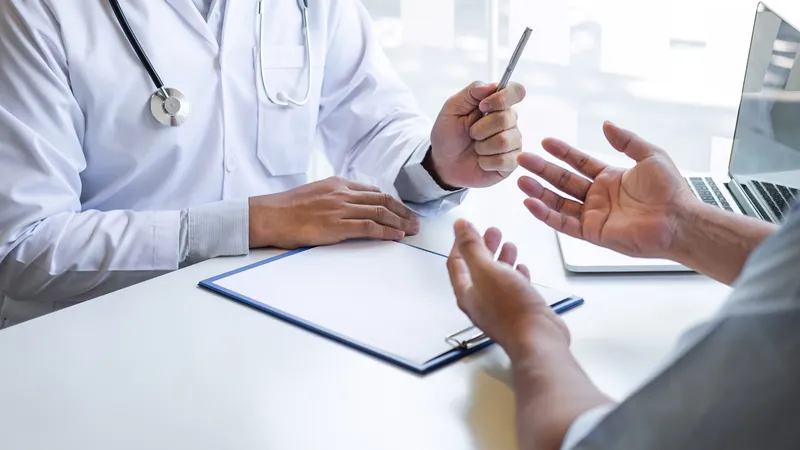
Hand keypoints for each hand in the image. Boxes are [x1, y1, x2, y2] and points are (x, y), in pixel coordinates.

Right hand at [248, 177, 418, 248]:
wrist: (269, 215)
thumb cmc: (287, 208)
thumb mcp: (315, 193)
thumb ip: (334, 197)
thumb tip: (349, 206)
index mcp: (337, 183)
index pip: (373, 191)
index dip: (392, 202)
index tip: (402, 210)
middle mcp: (342, 193)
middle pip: (382, 200)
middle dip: (402, 211)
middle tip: (415, 221)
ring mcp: (340, 208)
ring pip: (379, 213)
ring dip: (399, 222)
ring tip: (412, 230)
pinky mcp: (336, 225)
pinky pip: (368, 227)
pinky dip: (386, 232)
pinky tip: (396, 236)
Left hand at [428, 81, 526, 188]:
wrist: (443, 162)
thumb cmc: (448, 134)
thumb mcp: (452, 108)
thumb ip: (471, 92)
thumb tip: (492, 85)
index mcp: (497, 104)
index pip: (516, 91)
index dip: (502, 98)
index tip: (482, 106)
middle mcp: (509, 122)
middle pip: (506, 118)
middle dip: (480, 128)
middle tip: (471, 133)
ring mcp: (513, 142)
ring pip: (504, 141)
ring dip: (482, 146)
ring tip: (476, 147)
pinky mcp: (511, 162)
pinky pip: (504, 160)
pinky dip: (486, 161)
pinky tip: (481, 161)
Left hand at [446, 219, 568, 359]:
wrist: (537, 338)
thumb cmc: (511, 308)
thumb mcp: (487, 269)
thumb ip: (472, 246)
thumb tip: (459, 226)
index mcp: (466, 292)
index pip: (456, 263)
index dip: (460, 243)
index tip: (467, 228)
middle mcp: (480, 301)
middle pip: (477, 269)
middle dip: (484, 247)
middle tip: (493, 232)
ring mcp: (499, 308)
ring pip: (496, 277)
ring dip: (501, 259)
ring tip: (509, 245)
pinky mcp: (518, 311)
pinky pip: (513, 288)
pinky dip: (516, 274)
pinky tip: (522, 269)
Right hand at [517, 121, 698, 259]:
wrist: (679, 221)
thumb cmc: (671, 191)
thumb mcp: (650, 155)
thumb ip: (626, 140)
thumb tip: (606, 125)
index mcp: (610, 178)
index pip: (579, 163)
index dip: (562, 153)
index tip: (546, 142)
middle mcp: (598, 197)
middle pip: (563, 181)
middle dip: (542, 170)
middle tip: (523, 159)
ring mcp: (594, 215)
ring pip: (558, 202)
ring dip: (539, 191)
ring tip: (521, 181)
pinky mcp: (592, 232)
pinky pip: (563, 223)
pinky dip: (545, 214)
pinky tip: (531, 203)